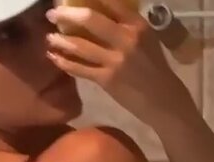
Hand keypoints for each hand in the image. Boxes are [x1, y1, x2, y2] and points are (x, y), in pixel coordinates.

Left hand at [46, 0, 185, 123]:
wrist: (164, 100)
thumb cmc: (154, 67)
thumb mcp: (146, 39)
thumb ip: (125, 24)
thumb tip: (99, 11)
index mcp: (137, 24)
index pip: (109, 1)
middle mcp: (126, 39)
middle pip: (90, 19)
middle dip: (66, 14)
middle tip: (52, 14)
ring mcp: (116, 60)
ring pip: (81, 45)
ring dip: (61, 40)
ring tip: (49, 37)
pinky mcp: (108, 80)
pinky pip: (81, 69)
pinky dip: (65, 63)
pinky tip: (55, 58)